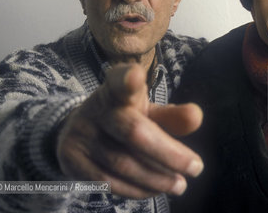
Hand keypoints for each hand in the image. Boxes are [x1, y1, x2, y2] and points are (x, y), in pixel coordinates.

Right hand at [56, 64, 203, 198]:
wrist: (80, 129)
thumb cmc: (125, 117)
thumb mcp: (148, 111)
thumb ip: (172, 117)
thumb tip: (197, 117)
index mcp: (116, 89)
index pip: (120, 81)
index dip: (127, 80)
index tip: (135, 77)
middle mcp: (95, 107)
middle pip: (133, 132)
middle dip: (169, 154)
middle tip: (196, 168)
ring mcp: (80, 133)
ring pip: (122, 163)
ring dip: (156, 178)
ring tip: (179, 184)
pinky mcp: (70, 159)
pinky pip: (107, 182)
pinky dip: (136, 189)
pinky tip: (155, 189)